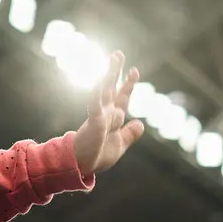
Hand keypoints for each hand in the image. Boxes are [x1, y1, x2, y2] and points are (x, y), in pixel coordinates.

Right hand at [73, 50, 144, 174]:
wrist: (82, 167)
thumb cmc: (97, 157)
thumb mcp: (120, 145)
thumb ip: (129, 134)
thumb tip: (140, 123)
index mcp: (113, 118)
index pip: (122, 97)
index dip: (128, 84)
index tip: (134, 70)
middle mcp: (106, 113)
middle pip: (111, 88)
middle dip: (115, 71)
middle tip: (118, 54)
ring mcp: (99, 116)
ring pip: (104, 91)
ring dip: (108, 75)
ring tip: (113, 60)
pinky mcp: (94, 122)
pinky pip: (95, 106)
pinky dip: (97, 95)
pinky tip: (99, 83)